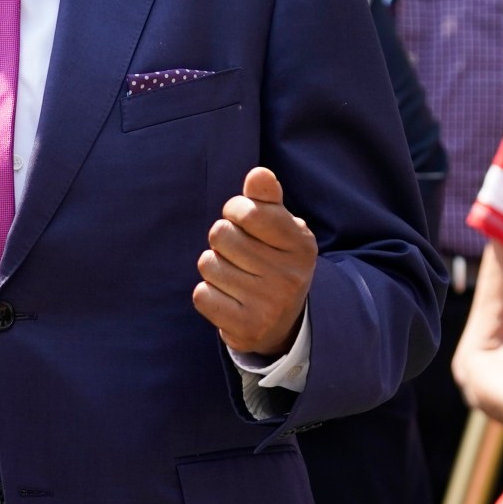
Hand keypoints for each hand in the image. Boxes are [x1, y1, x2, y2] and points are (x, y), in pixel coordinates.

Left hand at [193, 166, 317, 356]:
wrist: (283, 323)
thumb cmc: (275, 261)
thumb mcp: (281, 228)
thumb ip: (267, 199)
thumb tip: (258, 174)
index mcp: (301, 245)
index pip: (250, 210)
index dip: (236, 210)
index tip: (243, 220)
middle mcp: (289, 277)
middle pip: (221, 234)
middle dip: (222, 240)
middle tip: (238, 253)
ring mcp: (269, 306)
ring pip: (208, 264)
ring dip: (214, 267)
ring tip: (234, 276)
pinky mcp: (245, 329)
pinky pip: (201, 295)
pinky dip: (208, 293)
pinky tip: (228, 297)